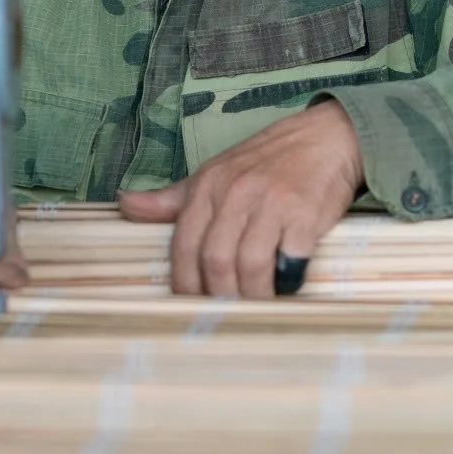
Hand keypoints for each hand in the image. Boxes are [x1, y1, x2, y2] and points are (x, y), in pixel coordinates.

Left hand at [119, 100, 363, 297]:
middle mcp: (236, 192)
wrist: (327, 136)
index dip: (184, 284)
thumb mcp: (216, 173)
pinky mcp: (306, 212)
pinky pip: (289, 257)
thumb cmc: (269, 161)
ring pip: (248, 263)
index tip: (190, 308)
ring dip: (251, 296)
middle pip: (214, 260)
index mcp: (208, 186)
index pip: (183, 245)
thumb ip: (173, 198)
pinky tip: (285, 287)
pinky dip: (285, 280)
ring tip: (255, 309)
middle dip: (217, 297)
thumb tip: (126, 205)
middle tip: (225, 317)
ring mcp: (272, 202)